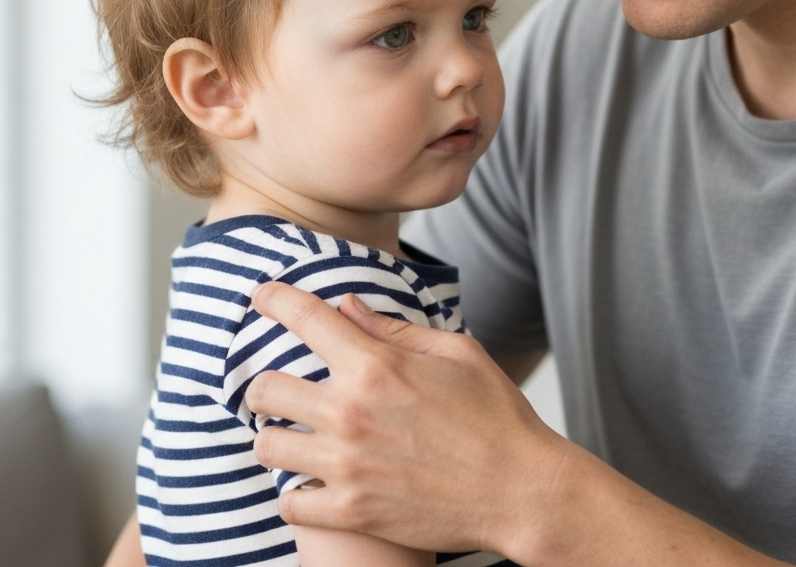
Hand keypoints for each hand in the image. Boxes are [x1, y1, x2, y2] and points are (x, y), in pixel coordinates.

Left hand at [247, 283, 571, 558]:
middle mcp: (351, 412)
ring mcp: (346, 466)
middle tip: (279, 389)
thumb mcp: (456, 353)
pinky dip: (296, 493)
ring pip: (267, 446)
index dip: (276, 298)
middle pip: (265, 388)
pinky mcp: (351, 512)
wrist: (520, 490)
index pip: (307, 318)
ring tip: (295, 437)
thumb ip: (395, 329)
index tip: (262, 296)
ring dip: (277, 437)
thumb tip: (347, 305)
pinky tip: (314, 484)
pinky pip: (289, 503)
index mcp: (377, 365)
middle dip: (265, 384)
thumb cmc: (495, 414)